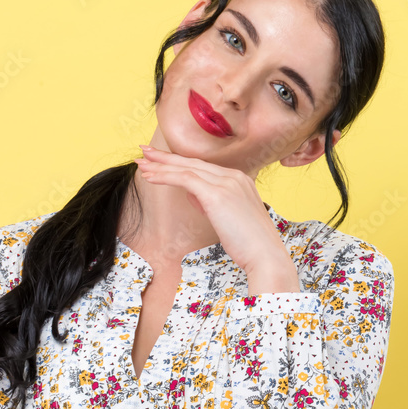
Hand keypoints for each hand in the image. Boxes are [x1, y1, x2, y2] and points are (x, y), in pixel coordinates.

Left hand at [134, 145, 298, 292]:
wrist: (266, 256)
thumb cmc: (250, 244)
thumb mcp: (230, 218)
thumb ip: (212, 203)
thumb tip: (192, 195)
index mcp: (240, 180)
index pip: (203, 167)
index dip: (180, 163)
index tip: (161, 161)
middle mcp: (234, 176)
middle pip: (193, 162)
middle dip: (166, 157)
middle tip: (144, 152)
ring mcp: (227, 183)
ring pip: (186, 169)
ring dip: (161, 166)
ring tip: (141, 163)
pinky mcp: (217, 194)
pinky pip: (185, 179)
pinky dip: (165, 176)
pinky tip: (150, 177)